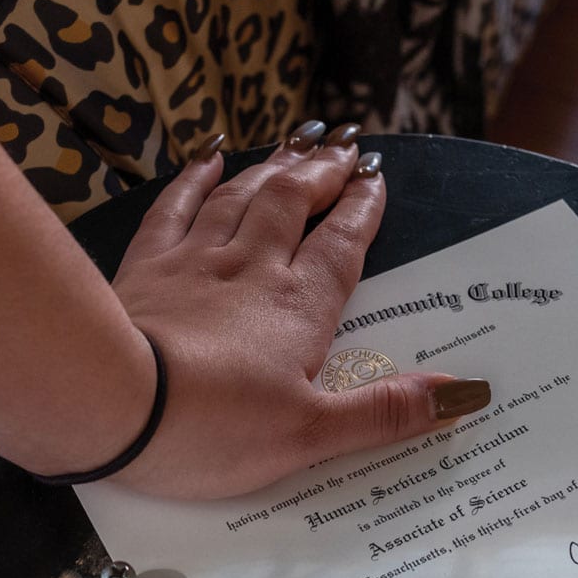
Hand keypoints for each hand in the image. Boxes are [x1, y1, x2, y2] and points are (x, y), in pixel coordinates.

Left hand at [111, 122, 488, 498]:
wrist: (112, 403)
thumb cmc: (210, 428)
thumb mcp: (309, 435)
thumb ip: (384, 412)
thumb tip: (464, 395)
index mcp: (299, 307)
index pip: (342, 245)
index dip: (362, 210)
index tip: (377, 179)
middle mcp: (251, 268)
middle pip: (294, 203)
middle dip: (323, 173)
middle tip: (346, 147)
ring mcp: (193, 261)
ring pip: (241, 196)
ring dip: (272, 166)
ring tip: (297, 142)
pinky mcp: (143, 268)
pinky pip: (175, 206)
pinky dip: (196, 177)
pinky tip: (210, 157)